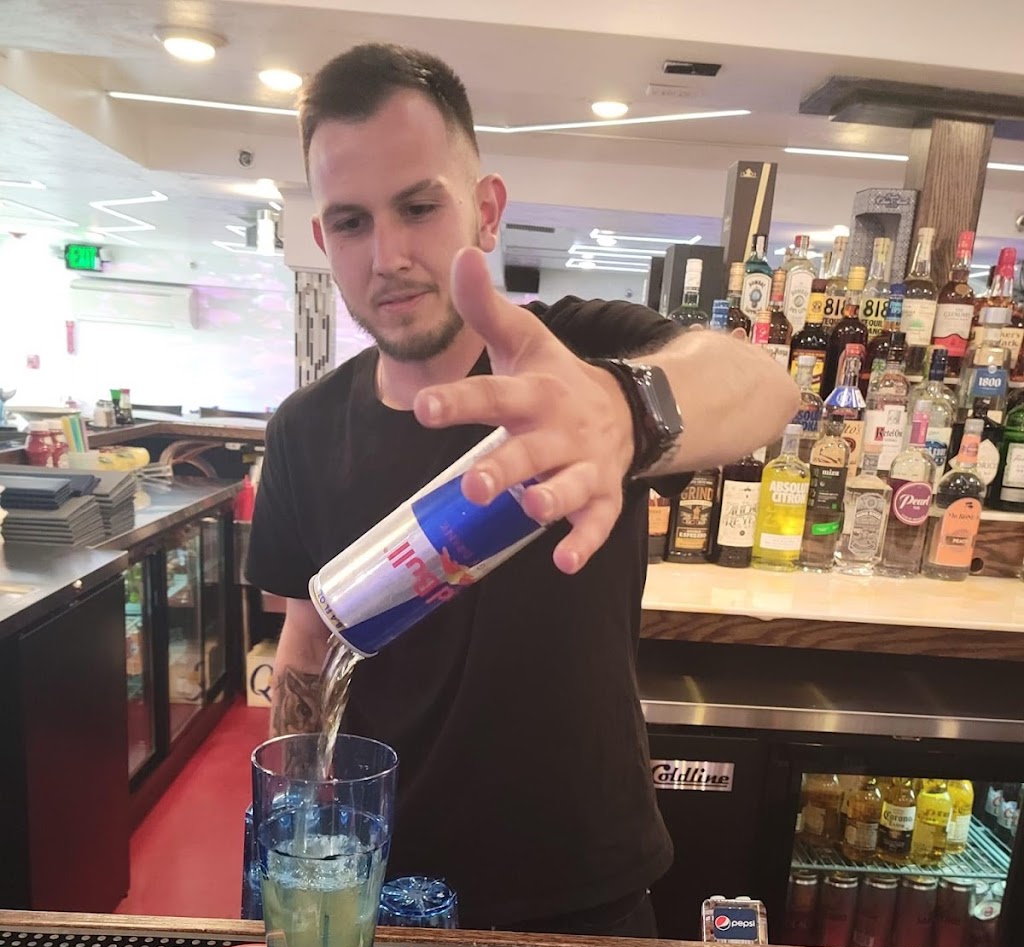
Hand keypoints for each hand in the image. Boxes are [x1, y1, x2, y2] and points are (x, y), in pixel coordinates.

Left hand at [413, 247, 633, 573]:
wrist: (630, 409)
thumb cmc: (558, 380)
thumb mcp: (524, 341)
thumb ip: (486, 307)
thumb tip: (461, 255)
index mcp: (534, 394)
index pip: (493, 395)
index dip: (458, 401)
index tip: (422, 408)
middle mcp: (559, 431)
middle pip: (529, 452)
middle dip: (504, 468)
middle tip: (471, 486)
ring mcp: (583, 465)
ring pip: (568, 487)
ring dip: (551, 500)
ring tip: (529, 511)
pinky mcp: (602, 496)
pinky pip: (596, 522)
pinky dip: (584, 542)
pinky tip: (564, 561)